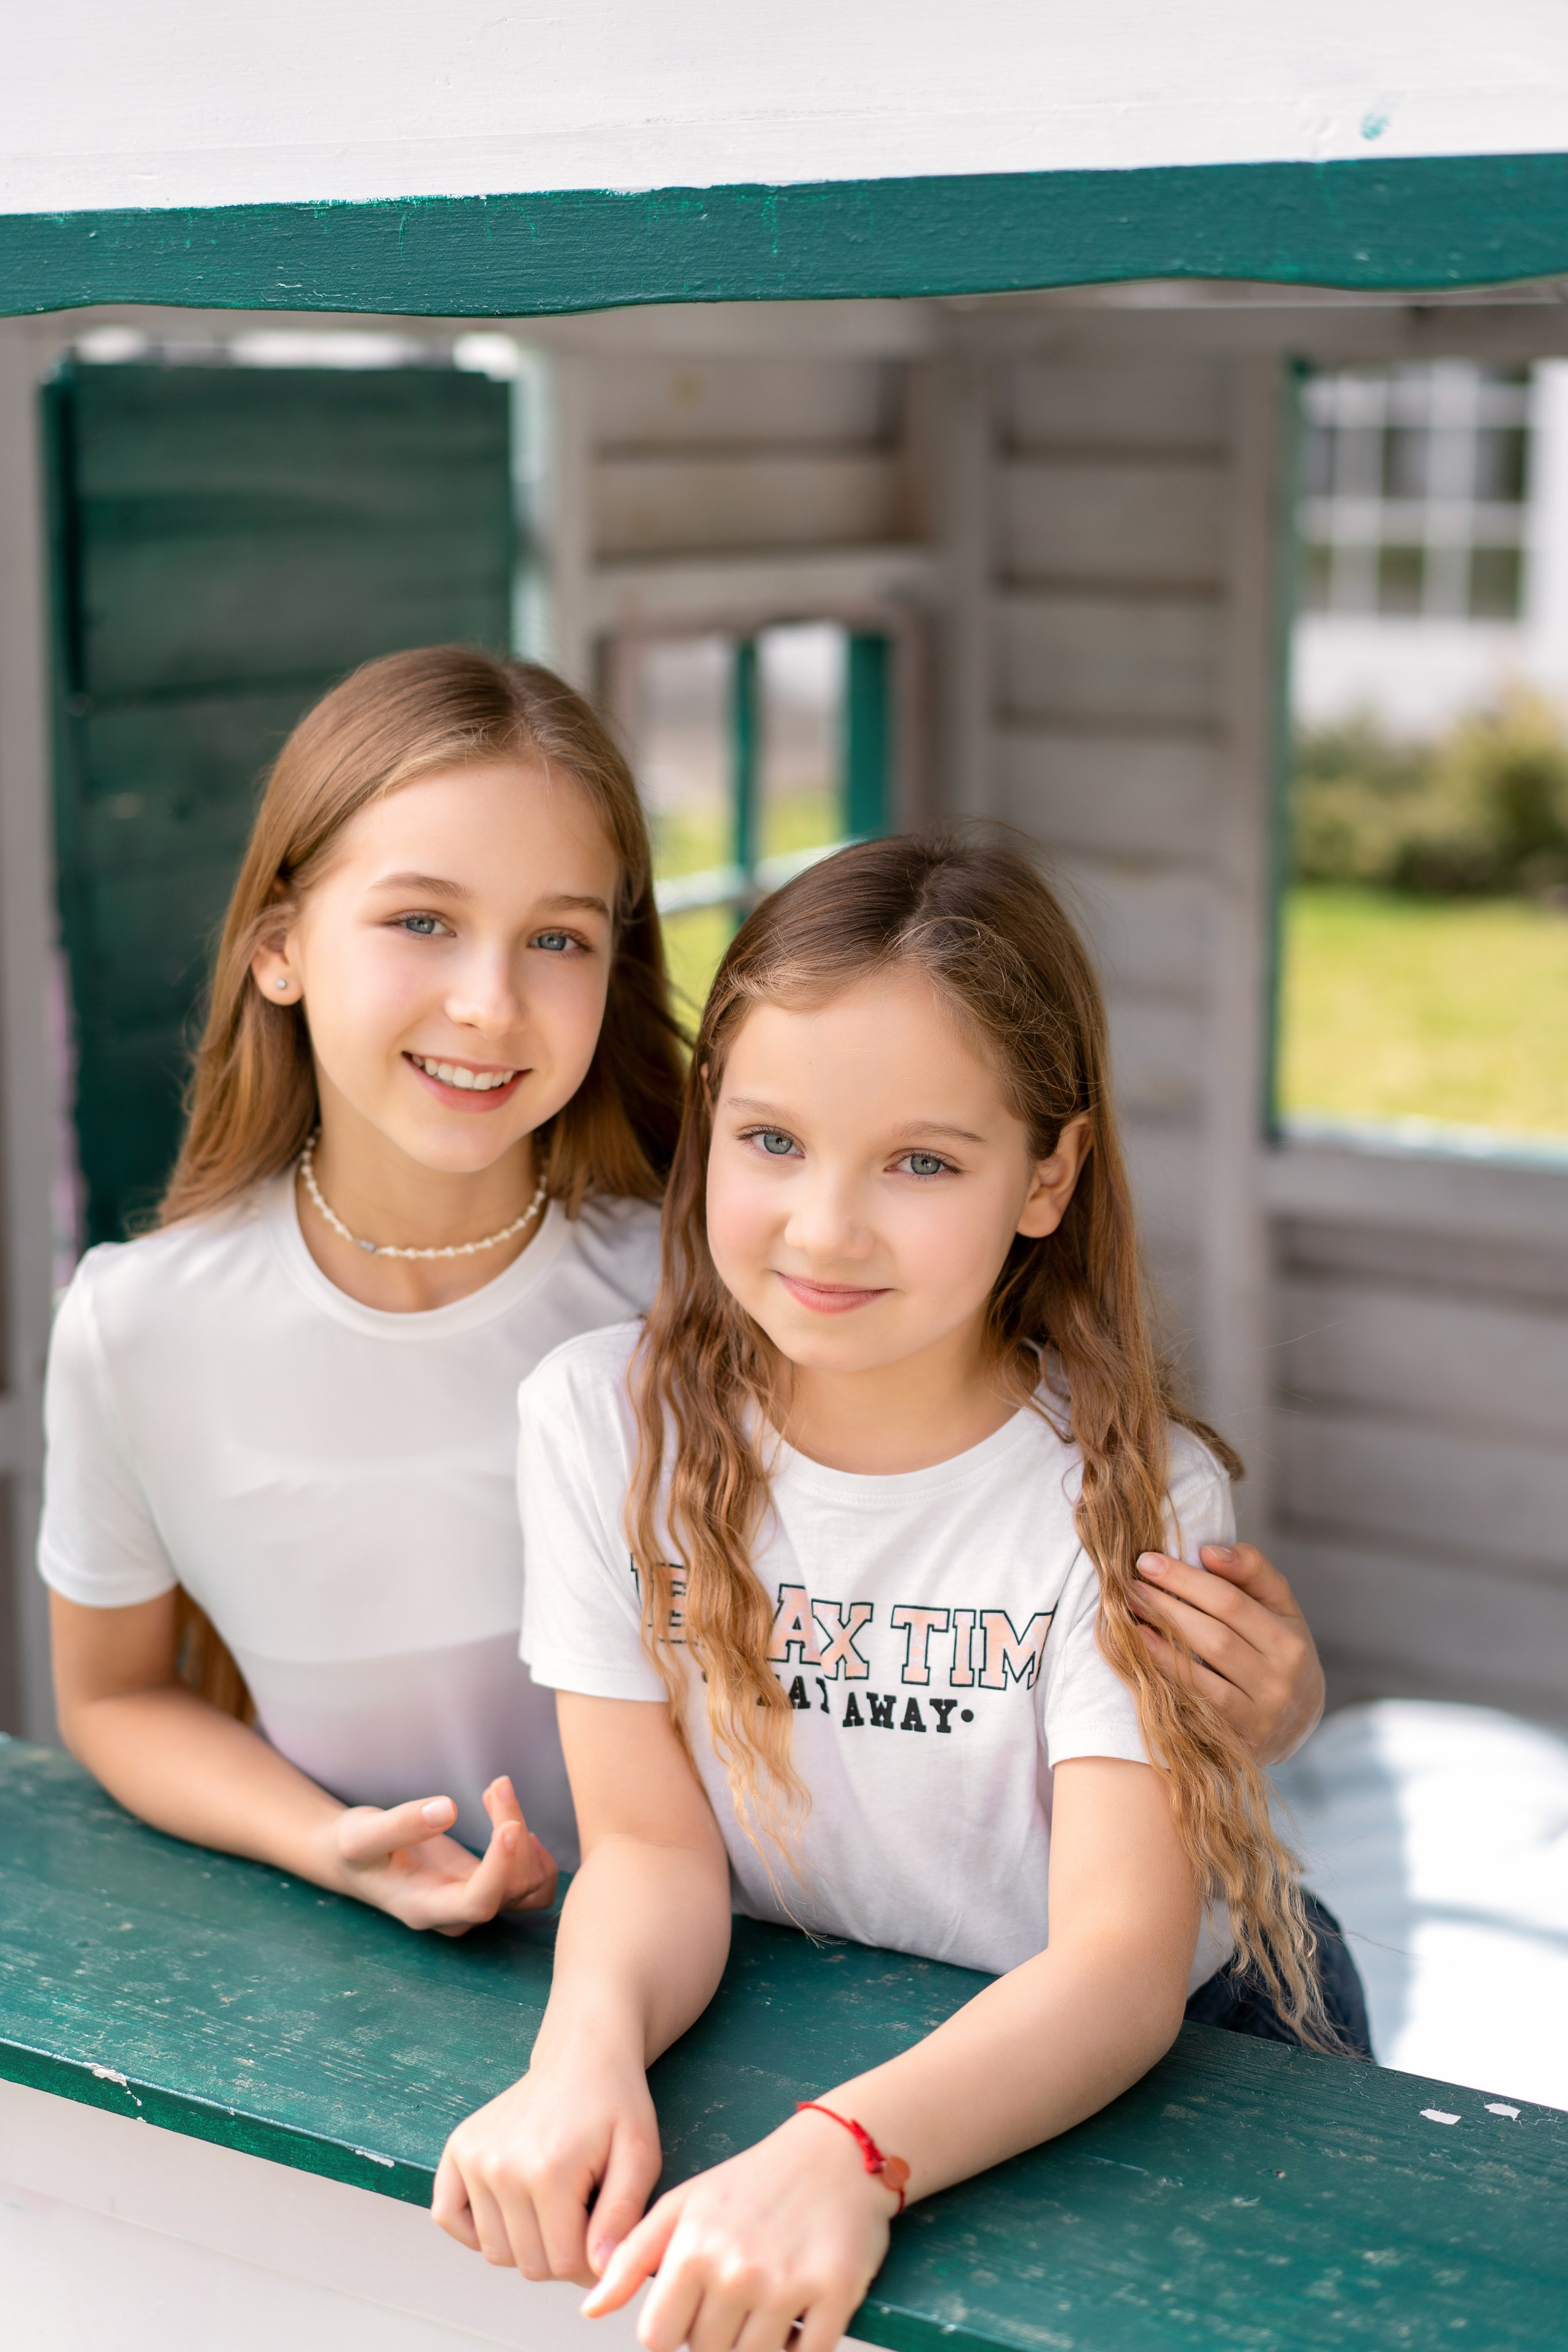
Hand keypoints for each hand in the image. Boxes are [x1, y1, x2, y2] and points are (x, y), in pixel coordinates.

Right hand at [324, 1774, 556, 1932]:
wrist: (354, 1856)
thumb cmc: (354, 1846)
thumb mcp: (363, 1832)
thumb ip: (401, 1824)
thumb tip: (448, 1809)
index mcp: (424, 1909)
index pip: (478, 1904)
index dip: (500, 1870)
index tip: (508, 1825)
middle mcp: (456, 1914)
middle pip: (511, 1889)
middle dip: (512, 1832)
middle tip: (496, 1783)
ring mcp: (474, 1902)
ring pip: (529, 1885)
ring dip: (526, 1837)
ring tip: (497, 1790)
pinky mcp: (486, 1886)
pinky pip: (532, 1881)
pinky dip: (533, 1851)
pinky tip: (510, 1819)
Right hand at [431, 2046, 660, 2285]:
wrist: (581, 2056)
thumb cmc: (614, 2104)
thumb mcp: (640, 2155)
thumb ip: (623, 2216)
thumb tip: (601, 2270)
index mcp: (551, 2170)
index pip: (565, 2264)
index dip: (593, 2261)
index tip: (605, 2234)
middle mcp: (502, 2166)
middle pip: (529, 2264)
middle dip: (561, 2254)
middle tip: (581, 2216)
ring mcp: (474, 2157)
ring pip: (494, 2251)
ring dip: (525, 2243)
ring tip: (552, 2205)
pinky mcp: (457, 2149)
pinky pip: (449, 2218)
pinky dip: (476, 2229)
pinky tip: (510, 2209)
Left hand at [584, 2106, 896, 2351]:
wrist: (835, 2151)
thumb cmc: (753, 2181)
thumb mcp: (683, 2204)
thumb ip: (632, 2258)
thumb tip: (589, 2311)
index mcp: (694, 2248)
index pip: (658, 2337)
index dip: (673, 2330)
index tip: (693, 2308)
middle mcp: (737, 2268)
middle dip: (717, 2334)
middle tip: (736, 2293)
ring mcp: (786, 2285)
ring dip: (757, 2343)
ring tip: (766, 2301)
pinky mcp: (836, 2293)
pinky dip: (799, 2348)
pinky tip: (797, 2313)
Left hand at [1132, 1543, 1324, 1766]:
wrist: (1296, 1721)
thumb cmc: (1277, 1649)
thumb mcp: (1278, 1608)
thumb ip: (1252, 1571)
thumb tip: (1208, 1550)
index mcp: (1289, 1640)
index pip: (1231, 1602)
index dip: (1186, 1579)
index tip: (1147, 1560)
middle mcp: (1280, 1679)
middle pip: (1215, 1635)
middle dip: (1168, 1605)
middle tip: (1129, 1584)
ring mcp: (1260, 1713)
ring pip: (1204, 1669)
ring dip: (1161, 1637)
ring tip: (1129, 1611)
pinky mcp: (1239, 1739)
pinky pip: (1197, 1702)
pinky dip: (1167, 1673)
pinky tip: (1142, 1650)